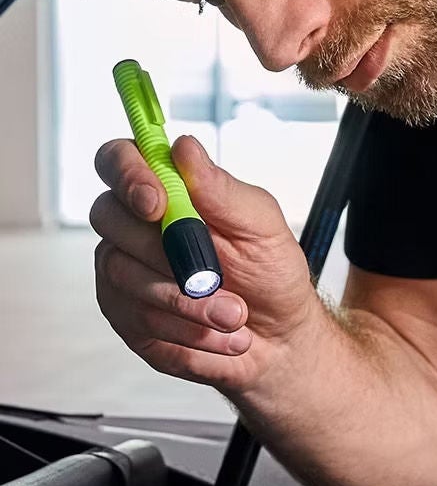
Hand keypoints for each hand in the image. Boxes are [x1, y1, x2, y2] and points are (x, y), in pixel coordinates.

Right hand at [90, 134, 314, 390]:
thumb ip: (221, 190)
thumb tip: (185, 148)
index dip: (127, 175)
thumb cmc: (269, 272)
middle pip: (108, 217)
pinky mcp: (125, 314)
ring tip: (234, 316)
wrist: (278, 337)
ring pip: (125, 276)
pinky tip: (217, 335)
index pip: (118, 159)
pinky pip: (137, 319)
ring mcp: (123, 270)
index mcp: (167, 189)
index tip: (157, 203)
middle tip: (214, 278)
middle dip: (164, 252)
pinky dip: (186, 331)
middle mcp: (134, 225)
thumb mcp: (260, 226)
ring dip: (188, 301)